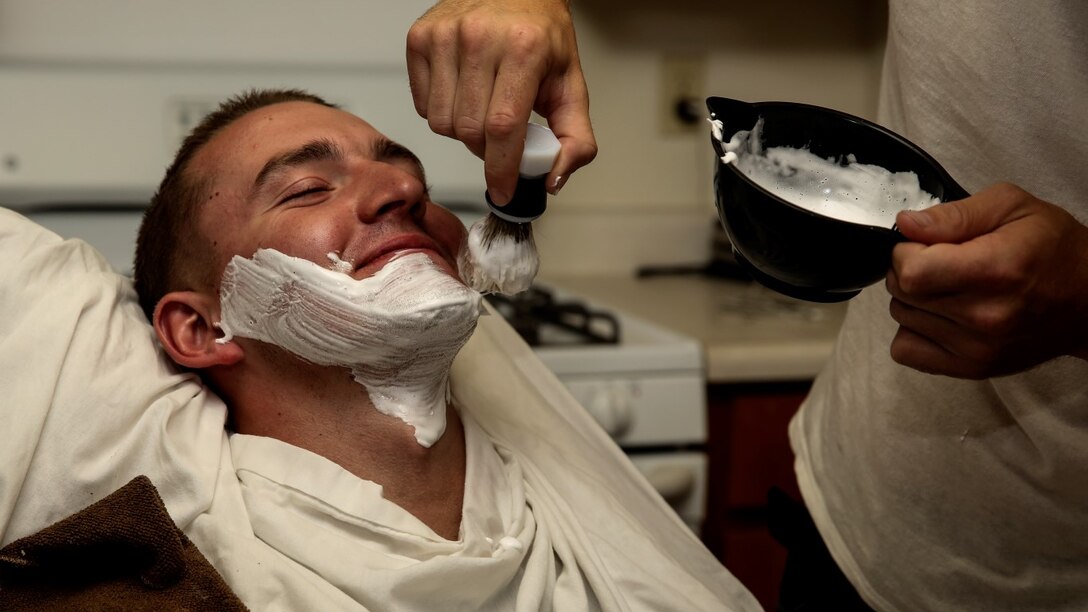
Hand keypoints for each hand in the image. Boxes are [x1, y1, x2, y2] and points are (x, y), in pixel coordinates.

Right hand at [406, 0, 596, 204]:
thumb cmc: (541, 37)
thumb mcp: (571, 84)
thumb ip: (576, 137)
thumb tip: (552, 178)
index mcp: (523, 49)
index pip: (503, 127)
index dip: (501, 168)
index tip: (503, 189)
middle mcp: (480, 37)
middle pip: (470, 131)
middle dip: (486, 151)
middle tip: (501, 138)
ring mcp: (444, 35)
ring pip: (441, 123)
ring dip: (463, 132)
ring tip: (483, 110)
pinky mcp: (420, 37)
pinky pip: (422, 105)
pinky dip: (441, 111)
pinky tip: (462, 93)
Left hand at [886, 182, 1087, 378]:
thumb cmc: (1054, 248)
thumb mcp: (1012, 207)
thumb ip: (954, 215)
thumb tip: (905, 225)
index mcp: (994, 270)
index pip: (911, 271)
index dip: (906, 252)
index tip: (923, 244)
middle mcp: (984, 316)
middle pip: (902, 293)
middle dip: (907, 271)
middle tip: (938, 262)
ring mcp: (977, 348)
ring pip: (902, 319)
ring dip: (912, 300)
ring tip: (947, 288)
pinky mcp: (972, 368)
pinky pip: (906, 351)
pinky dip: (913, 331)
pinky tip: (939, 316)